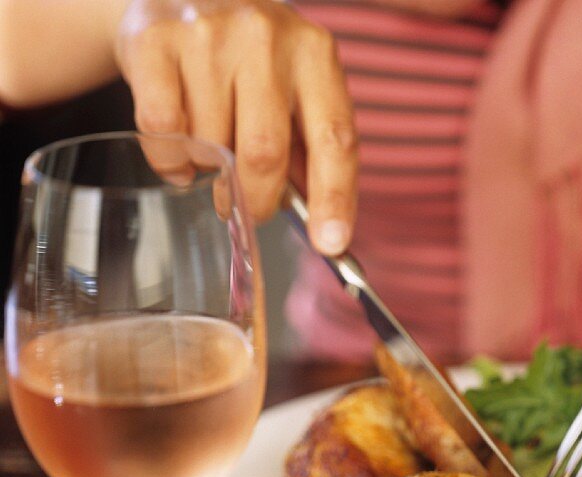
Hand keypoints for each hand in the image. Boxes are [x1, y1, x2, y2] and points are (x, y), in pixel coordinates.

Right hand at [115, 0, 355, 253]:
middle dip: (257, 199)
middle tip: (249, 210)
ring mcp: (209, 35)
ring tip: (209, 156)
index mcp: (315, 54)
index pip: (334, 138)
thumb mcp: (295, 87)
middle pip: (264, 152)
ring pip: (209, 145)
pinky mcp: (154, 40)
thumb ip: (310, 149)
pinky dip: (169, 159)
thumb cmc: (251, 57)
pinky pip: (163, 131)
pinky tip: (179, 149)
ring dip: (209, 172)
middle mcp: (267, 39)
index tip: (331, 244)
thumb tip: (325, 227)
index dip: (334, 198)